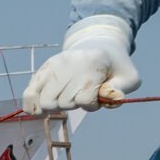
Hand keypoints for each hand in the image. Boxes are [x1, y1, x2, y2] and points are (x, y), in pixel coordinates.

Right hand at [21, 16, 140, 113]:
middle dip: (74, 105)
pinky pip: (29, 93)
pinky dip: (31, 106)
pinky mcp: (43, 70)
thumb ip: (121, 91)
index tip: (99, 96)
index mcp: (93, 63)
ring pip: (45, 102)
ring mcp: (54, 65)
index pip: (84, 98)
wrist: (99, 47)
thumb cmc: (114, 69)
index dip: (93, 104)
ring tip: (65, 97)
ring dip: (57, 106)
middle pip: (63, 102)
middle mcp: (70, 62)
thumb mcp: (129, 78)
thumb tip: (109, 97)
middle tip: (81, 95)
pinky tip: (37, 111)